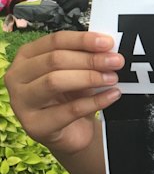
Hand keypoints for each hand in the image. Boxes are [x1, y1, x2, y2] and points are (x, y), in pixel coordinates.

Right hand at [4, 31, 122, 155]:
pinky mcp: (35, 126)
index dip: (82, 40)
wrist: (72, 133)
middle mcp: (17, 76)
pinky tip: (112, 95)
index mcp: (26, 56)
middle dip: (90, 59)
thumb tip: (108, 48)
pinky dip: (95, 101)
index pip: (54, 41)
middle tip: (116, 61)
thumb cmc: (71, 97)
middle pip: (54, 60)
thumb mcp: (78, 73)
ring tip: (113, 78)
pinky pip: (69, 110)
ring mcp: (21, 102)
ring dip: (89, 77)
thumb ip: (86, 58)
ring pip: (55, 81)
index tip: (108, 42)